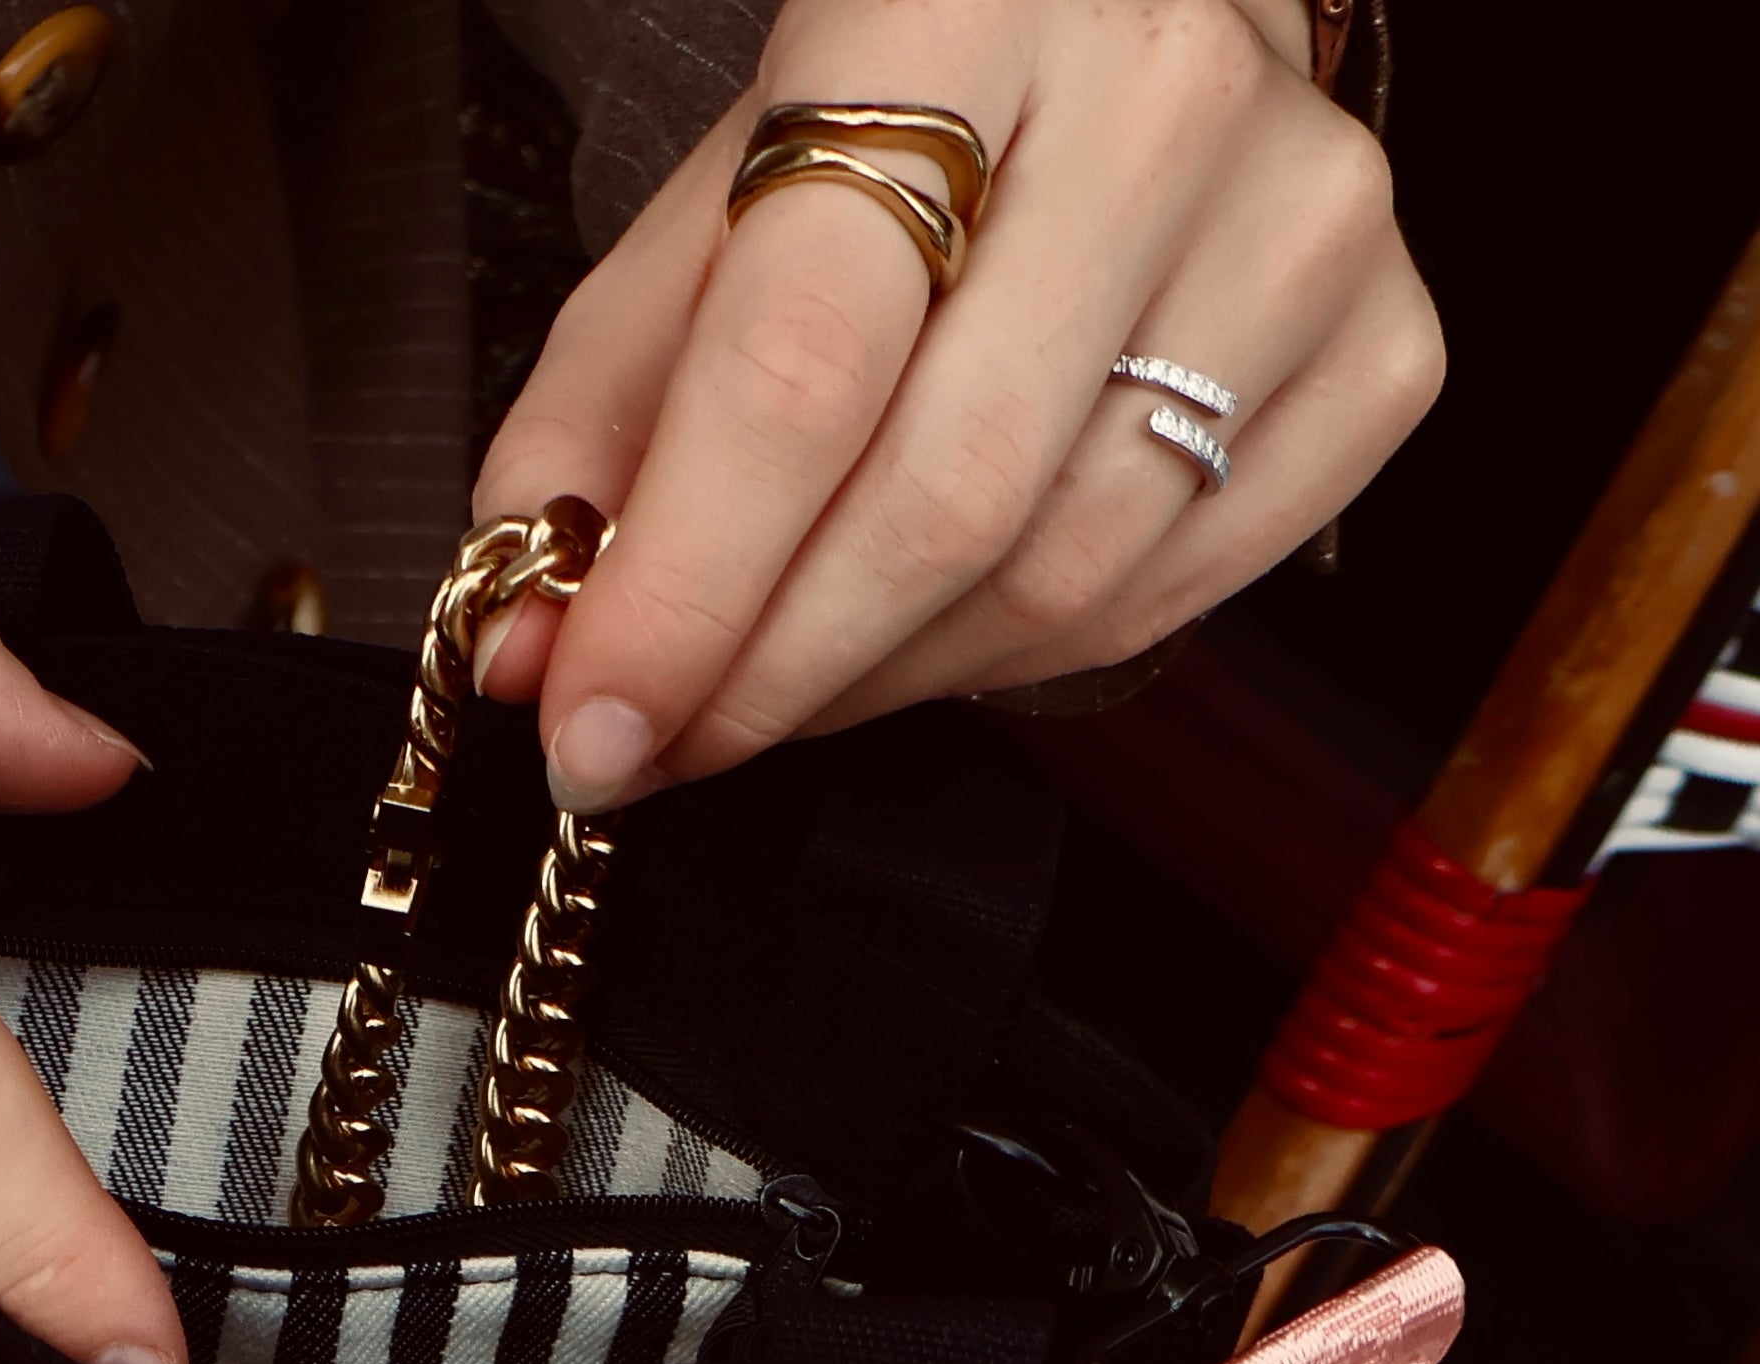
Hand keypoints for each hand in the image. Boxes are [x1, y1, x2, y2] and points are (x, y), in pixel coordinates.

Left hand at [473, 0, 1442, 801]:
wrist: (1124, 20)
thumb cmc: (902, 128)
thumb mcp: (705, 224)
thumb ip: (593, 434)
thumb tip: (529, 649)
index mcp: (963, 6)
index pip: (805, 365)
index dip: (687, 586)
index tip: (593, 723)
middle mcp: (1170, 98)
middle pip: (942, 496)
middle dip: (768, 673)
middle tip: (661, 740)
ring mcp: (1306, 222)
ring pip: (1058, 573)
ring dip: (876, 683)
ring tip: (776, 683)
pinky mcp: (1383, 346)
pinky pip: (1169, 592)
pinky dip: (1016, 663)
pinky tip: (928, 634)